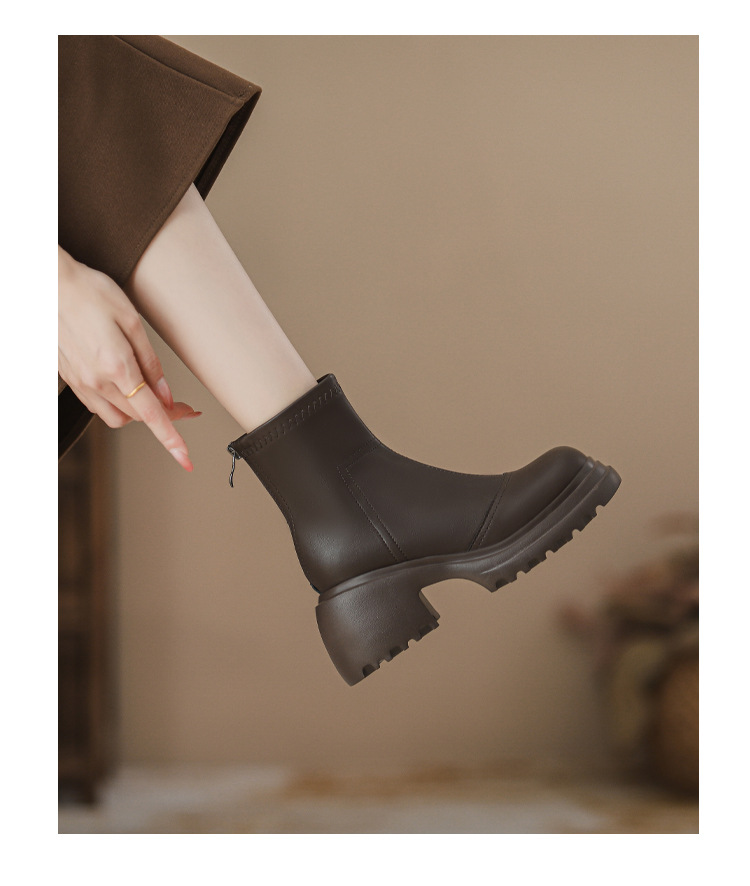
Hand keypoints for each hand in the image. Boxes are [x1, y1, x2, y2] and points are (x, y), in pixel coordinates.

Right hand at [58, 245, 199, 470]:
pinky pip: (99, 405)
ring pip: (118, 417)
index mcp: (117, 367)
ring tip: (151, 392)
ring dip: (138, 411)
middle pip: (138, 418)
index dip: (171, 439)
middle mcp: (97, 382)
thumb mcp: (131, 320)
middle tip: (183, 405)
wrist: (47, 283)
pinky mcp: (70, 380)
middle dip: (164, 416)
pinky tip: (125, 384)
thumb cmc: (89, 292)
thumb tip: (166, 394)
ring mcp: (81, 383)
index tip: (185, 458)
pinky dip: (118, 403)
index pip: (152, 415)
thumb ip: (151, 362)